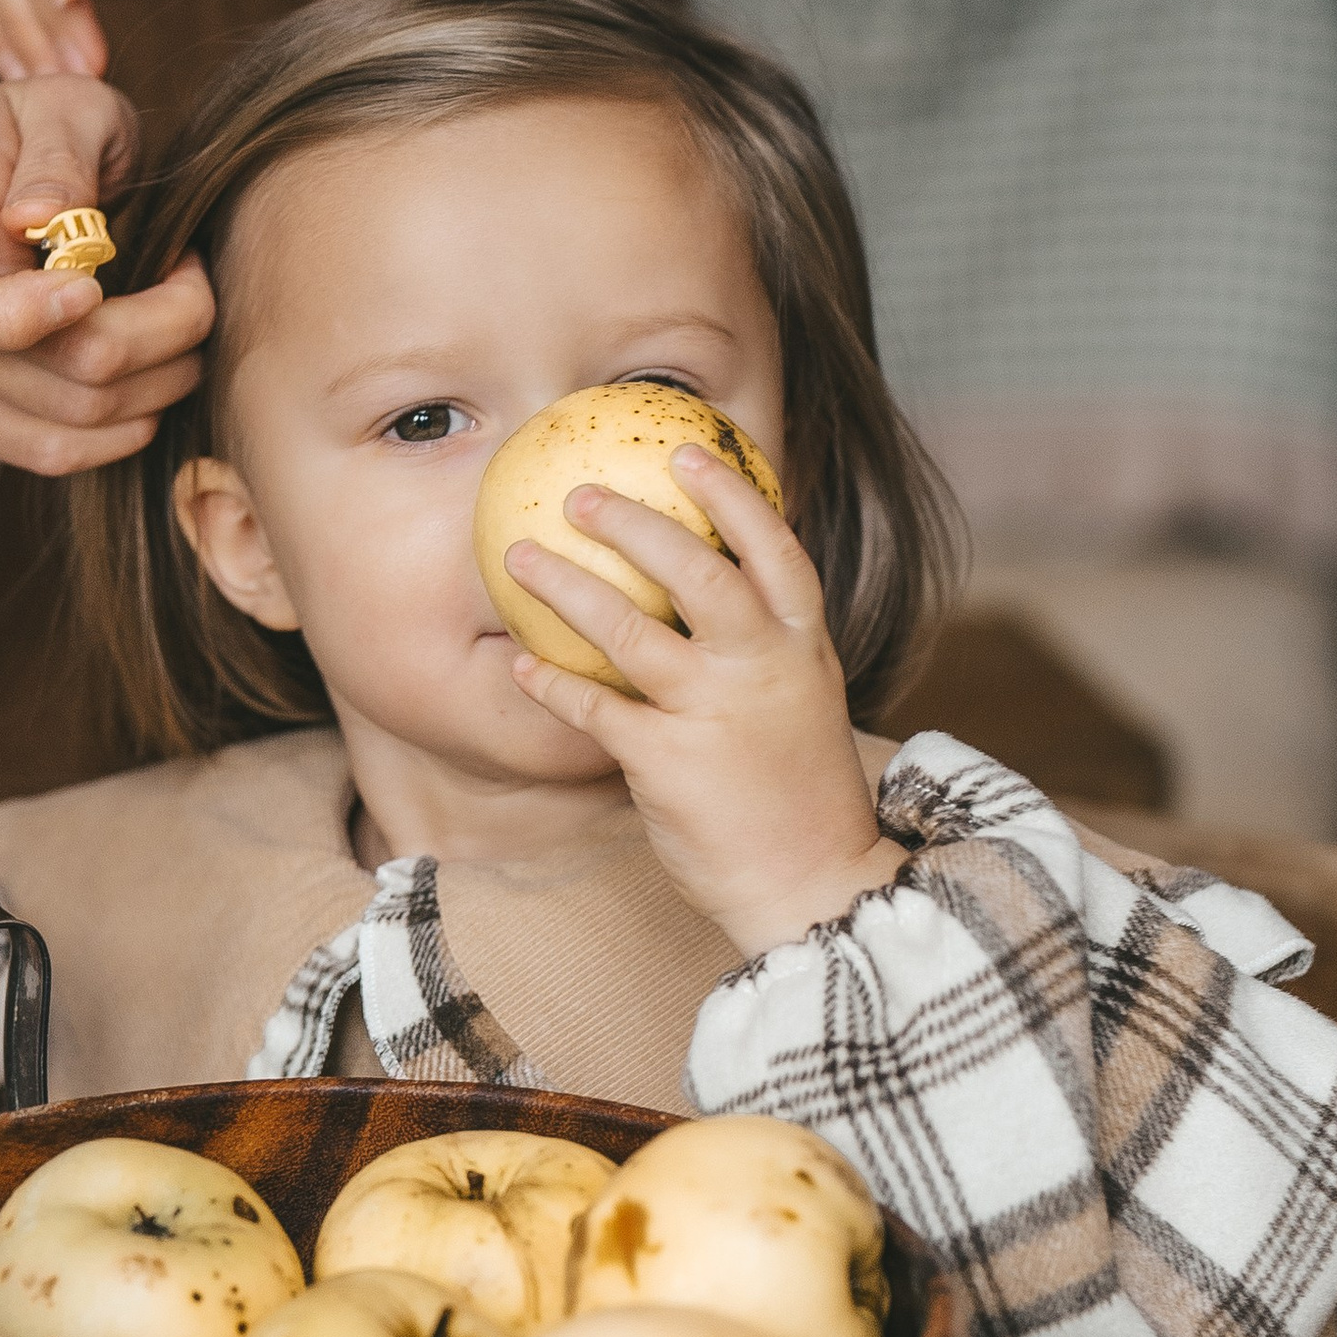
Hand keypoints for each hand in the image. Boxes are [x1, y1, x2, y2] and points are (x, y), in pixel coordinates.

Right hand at [0, 76, 211, 472]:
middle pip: (61, 374)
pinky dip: (136, 415)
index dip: (33, 308)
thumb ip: (57, 154)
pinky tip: (159, 360)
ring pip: (81, 425)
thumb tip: (41, 216)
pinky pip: (69, 455)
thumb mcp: (53, 105)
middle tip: (191, 272)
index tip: (99, 274)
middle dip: (161, 327)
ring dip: (164, 374)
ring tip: (184, 308)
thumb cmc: (30, 141)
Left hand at [502, 447, 906, 957]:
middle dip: (634, 524)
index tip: (686, 451)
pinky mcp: (670, 762)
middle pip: (697, 571)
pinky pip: (596, 709)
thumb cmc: (799, 792)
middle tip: (579, 496)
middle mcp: (764, 668)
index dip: (731, 495)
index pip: (774, 549)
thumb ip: (766, 647)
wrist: (816, 886)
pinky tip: (522, 666)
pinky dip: (554, 684)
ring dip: (568, 588)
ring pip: (632, 631)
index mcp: (803, 646)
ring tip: (520, 556)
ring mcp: (717, 714)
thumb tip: (710, 590)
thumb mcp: (804, 700)